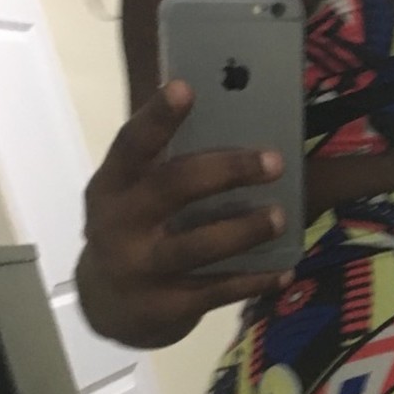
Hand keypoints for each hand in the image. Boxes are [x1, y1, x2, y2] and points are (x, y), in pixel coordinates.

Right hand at [76, 81, 292, 349]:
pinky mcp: (166, 306)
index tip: (185, 87)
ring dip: (244, 230)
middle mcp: (120, 224)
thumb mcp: (134, 196)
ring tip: (280, 217)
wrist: (107, 306)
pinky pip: (217, 291)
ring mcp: (141, 268)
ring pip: (198, 246)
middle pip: (172, 189)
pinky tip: (285, 271)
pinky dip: (255, 280)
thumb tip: (236, 113)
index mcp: (112, 185)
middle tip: (274, 161)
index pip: (132, 144)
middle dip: (226, 171)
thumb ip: (167, 164)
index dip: (157, 117)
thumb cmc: (134, 230)